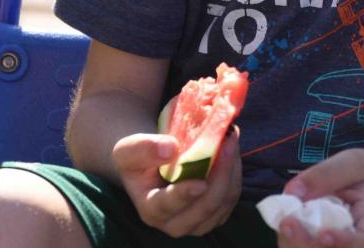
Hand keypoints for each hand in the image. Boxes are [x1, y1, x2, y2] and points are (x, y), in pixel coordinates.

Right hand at [112, 124, 241, 236]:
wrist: (152, 164)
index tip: (200, 182)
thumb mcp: (128, 149)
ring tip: (231, 140)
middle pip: (205, 207)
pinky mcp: (214, 214)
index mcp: (151, 210)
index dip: (184, 195)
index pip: (168, 206)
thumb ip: (143, 149)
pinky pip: (231, 198)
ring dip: (231, 171)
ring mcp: (197, 222)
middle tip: (227, 140)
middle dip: (220, 174)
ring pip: (223, 203)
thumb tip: (170, 149)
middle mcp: (174, 223)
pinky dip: (235, 174)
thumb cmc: (139, 157)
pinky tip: (231, 151)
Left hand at [278, 149, 363, 247]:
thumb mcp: (354, 163)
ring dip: (295, 244)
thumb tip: (293, 191)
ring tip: (285, 221)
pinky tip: (286, 222)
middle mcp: (356, 247)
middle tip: (288, 223)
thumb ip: (327, 174)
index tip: (324, 235)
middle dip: (306, 245)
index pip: (362, 244)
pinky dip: (291, 241)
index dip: (342, 243)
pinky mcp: (322, 247)